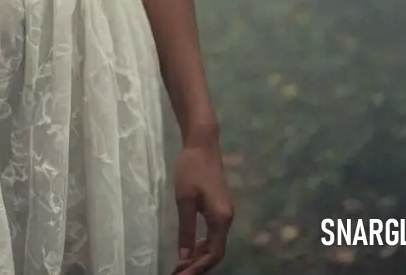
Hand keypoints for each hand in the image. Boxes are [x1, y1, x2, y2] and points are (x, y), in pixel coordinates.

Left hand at [172, 136, 233, 273]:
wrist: (203, 143)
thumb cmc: (192, 169)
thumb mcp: (184, 199)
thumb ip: (186, 229)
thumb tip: (184, 255)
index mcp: (221, 219)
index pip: (214, 254)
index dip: (198, 267)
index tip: (181, 274)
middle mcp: (227, 218)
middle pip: (216, 251)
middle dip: (198, 264)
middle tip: (178, 271)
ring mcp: (225, 212)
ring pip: (215, 242)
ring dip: (199, 254)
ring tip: (182, 262)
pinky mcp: (219, 206)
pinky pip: (213, 232)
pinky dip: (202, 242)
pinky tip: (191, 244)